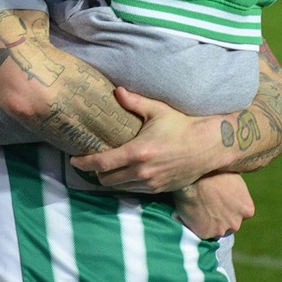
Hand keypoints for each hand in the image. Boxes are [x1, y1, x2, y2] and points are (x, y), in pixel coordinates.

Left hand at [70, 87, 215, 191]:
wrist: (208, 147)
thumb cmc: (181, 125)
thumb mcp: (157, 110)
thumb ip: (134, 101)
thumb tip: (116, 91)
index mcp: (137, 152)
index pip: (102, 163)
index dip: (84, 163)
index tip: (74, 160)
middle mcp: (141, 172)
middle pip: (106, 179)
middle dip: (97, 171)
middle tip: (94, 161)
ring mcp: (150, 183)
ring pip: (119, 187)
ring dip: (111, 179)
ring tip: (108, 167)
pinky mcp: (159, 190)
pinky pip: (134, 191)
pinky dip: (126, 183)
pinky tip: (127, 173)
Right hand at [173, 173, 254, 239]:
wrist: (193, 178)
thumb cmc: (212, 172)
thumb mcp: (234, 177)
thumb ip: (238, 190)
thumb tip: (236, 188)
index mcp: (247, 209)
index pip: (240, 214)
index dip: (229, 207)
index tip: (220, 201)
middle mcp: (237, 222)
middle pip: (229, 224)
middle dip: (221, 217)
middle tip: (208, 205)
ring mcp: (221, 230)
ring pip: (215, 230)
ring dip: (208, 222)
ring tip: (198, 208)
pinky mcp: (205, 233)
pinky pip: (201, 231)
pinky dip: (196, 225)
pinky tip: (190, 212)